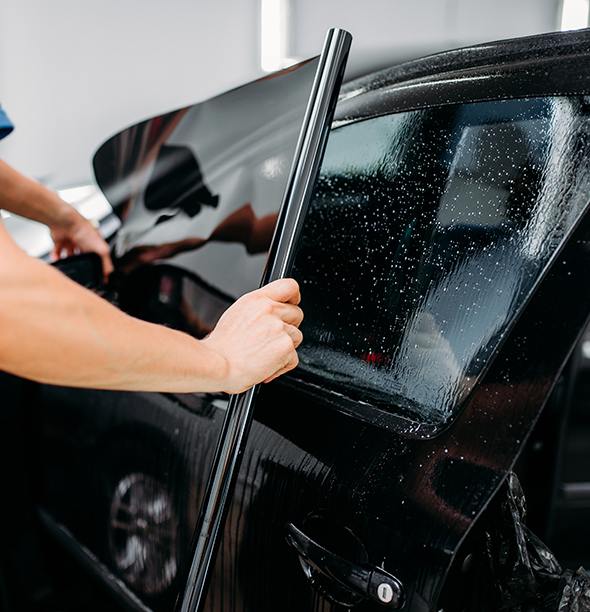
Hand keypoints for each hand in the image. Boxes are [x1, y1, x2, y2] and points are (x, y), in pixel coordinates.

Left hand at [50, 212, 113, 280]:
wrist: (66, 222)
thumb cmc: (84, 231)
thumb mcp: (101, 249)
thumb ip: (106, 262)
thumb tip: (109, 273)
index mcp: (94, 244)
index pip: (98, 258)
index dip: (98, 267)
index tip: (97, 277)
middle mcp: (83, 243)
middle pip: (83, 257)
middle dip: (82, 265)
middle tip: (80, 272)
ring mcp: (71, 242)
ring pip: (69, 256)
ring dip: (68, 262)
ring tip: (68, 267)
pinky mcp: (59, 241)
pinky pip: (57, 253)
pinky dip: (56, 258)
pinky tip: (58, 262)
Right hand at [201, 278, 302, 393]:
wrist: (217, 366)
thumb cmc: (220, 348)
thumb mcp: (235, 315)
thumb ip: (257, 310)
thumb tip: (271, 315)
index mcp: (256, 300)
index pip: (288, 286)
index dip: (294, 297)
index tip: (293, 303)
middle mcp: (269, 310)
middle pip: (296, 314)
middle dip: (289, 328)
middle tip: (272, 340)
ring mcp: (279, 328)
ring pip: (296, 337)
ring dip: (285, 348)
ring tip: (264, 355)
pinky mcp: (286, 347)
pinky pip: (293, 358)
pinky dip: (282, 366)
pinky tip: (266, 367)